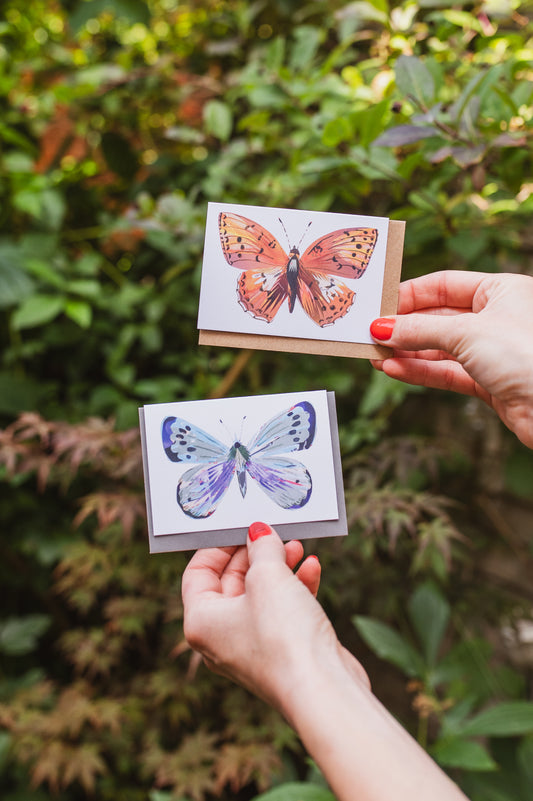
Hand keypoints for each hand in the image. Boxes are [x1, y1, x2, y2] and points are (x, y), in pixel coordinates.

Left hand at [182, 523, 466, 800]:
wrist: (322, 691)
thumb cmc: (283, 635)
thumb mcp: (268, 576)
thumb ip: (262, 547)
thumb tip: (258, 532)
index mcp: (201, 621)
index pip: (198, 573)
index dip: (218, 545)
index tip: (241, 526)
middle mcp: (221, 637)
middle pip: (232, 582)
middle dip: (256, 553)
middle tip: (275, 531)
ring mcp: (252, 647)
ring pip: (261, 595)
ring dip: (280, 567)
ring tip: (298, 546)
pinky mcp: (282, 652)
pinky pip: (283, 612)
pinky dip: (296, 588)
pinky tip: (312, 569)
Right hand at [370, 271, 532, 447]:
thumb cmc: (526, 354)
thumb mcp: (466, 332)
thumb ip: (420, 330)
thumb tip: (382, 328)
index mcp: (500, 290)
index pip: (444, 285)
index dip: (410, 294)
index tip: (379, 305)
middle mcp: (496, 318)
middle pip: (438, 318)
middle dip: (403, 327)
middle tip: (370, 334)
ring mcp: (491, 352)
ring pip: (439, 348)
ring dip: (406, 352)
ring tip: (375, 355)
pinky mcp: (488, 382)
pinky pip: (446, 372)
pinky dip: (419, 371)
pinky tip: (393, 370)